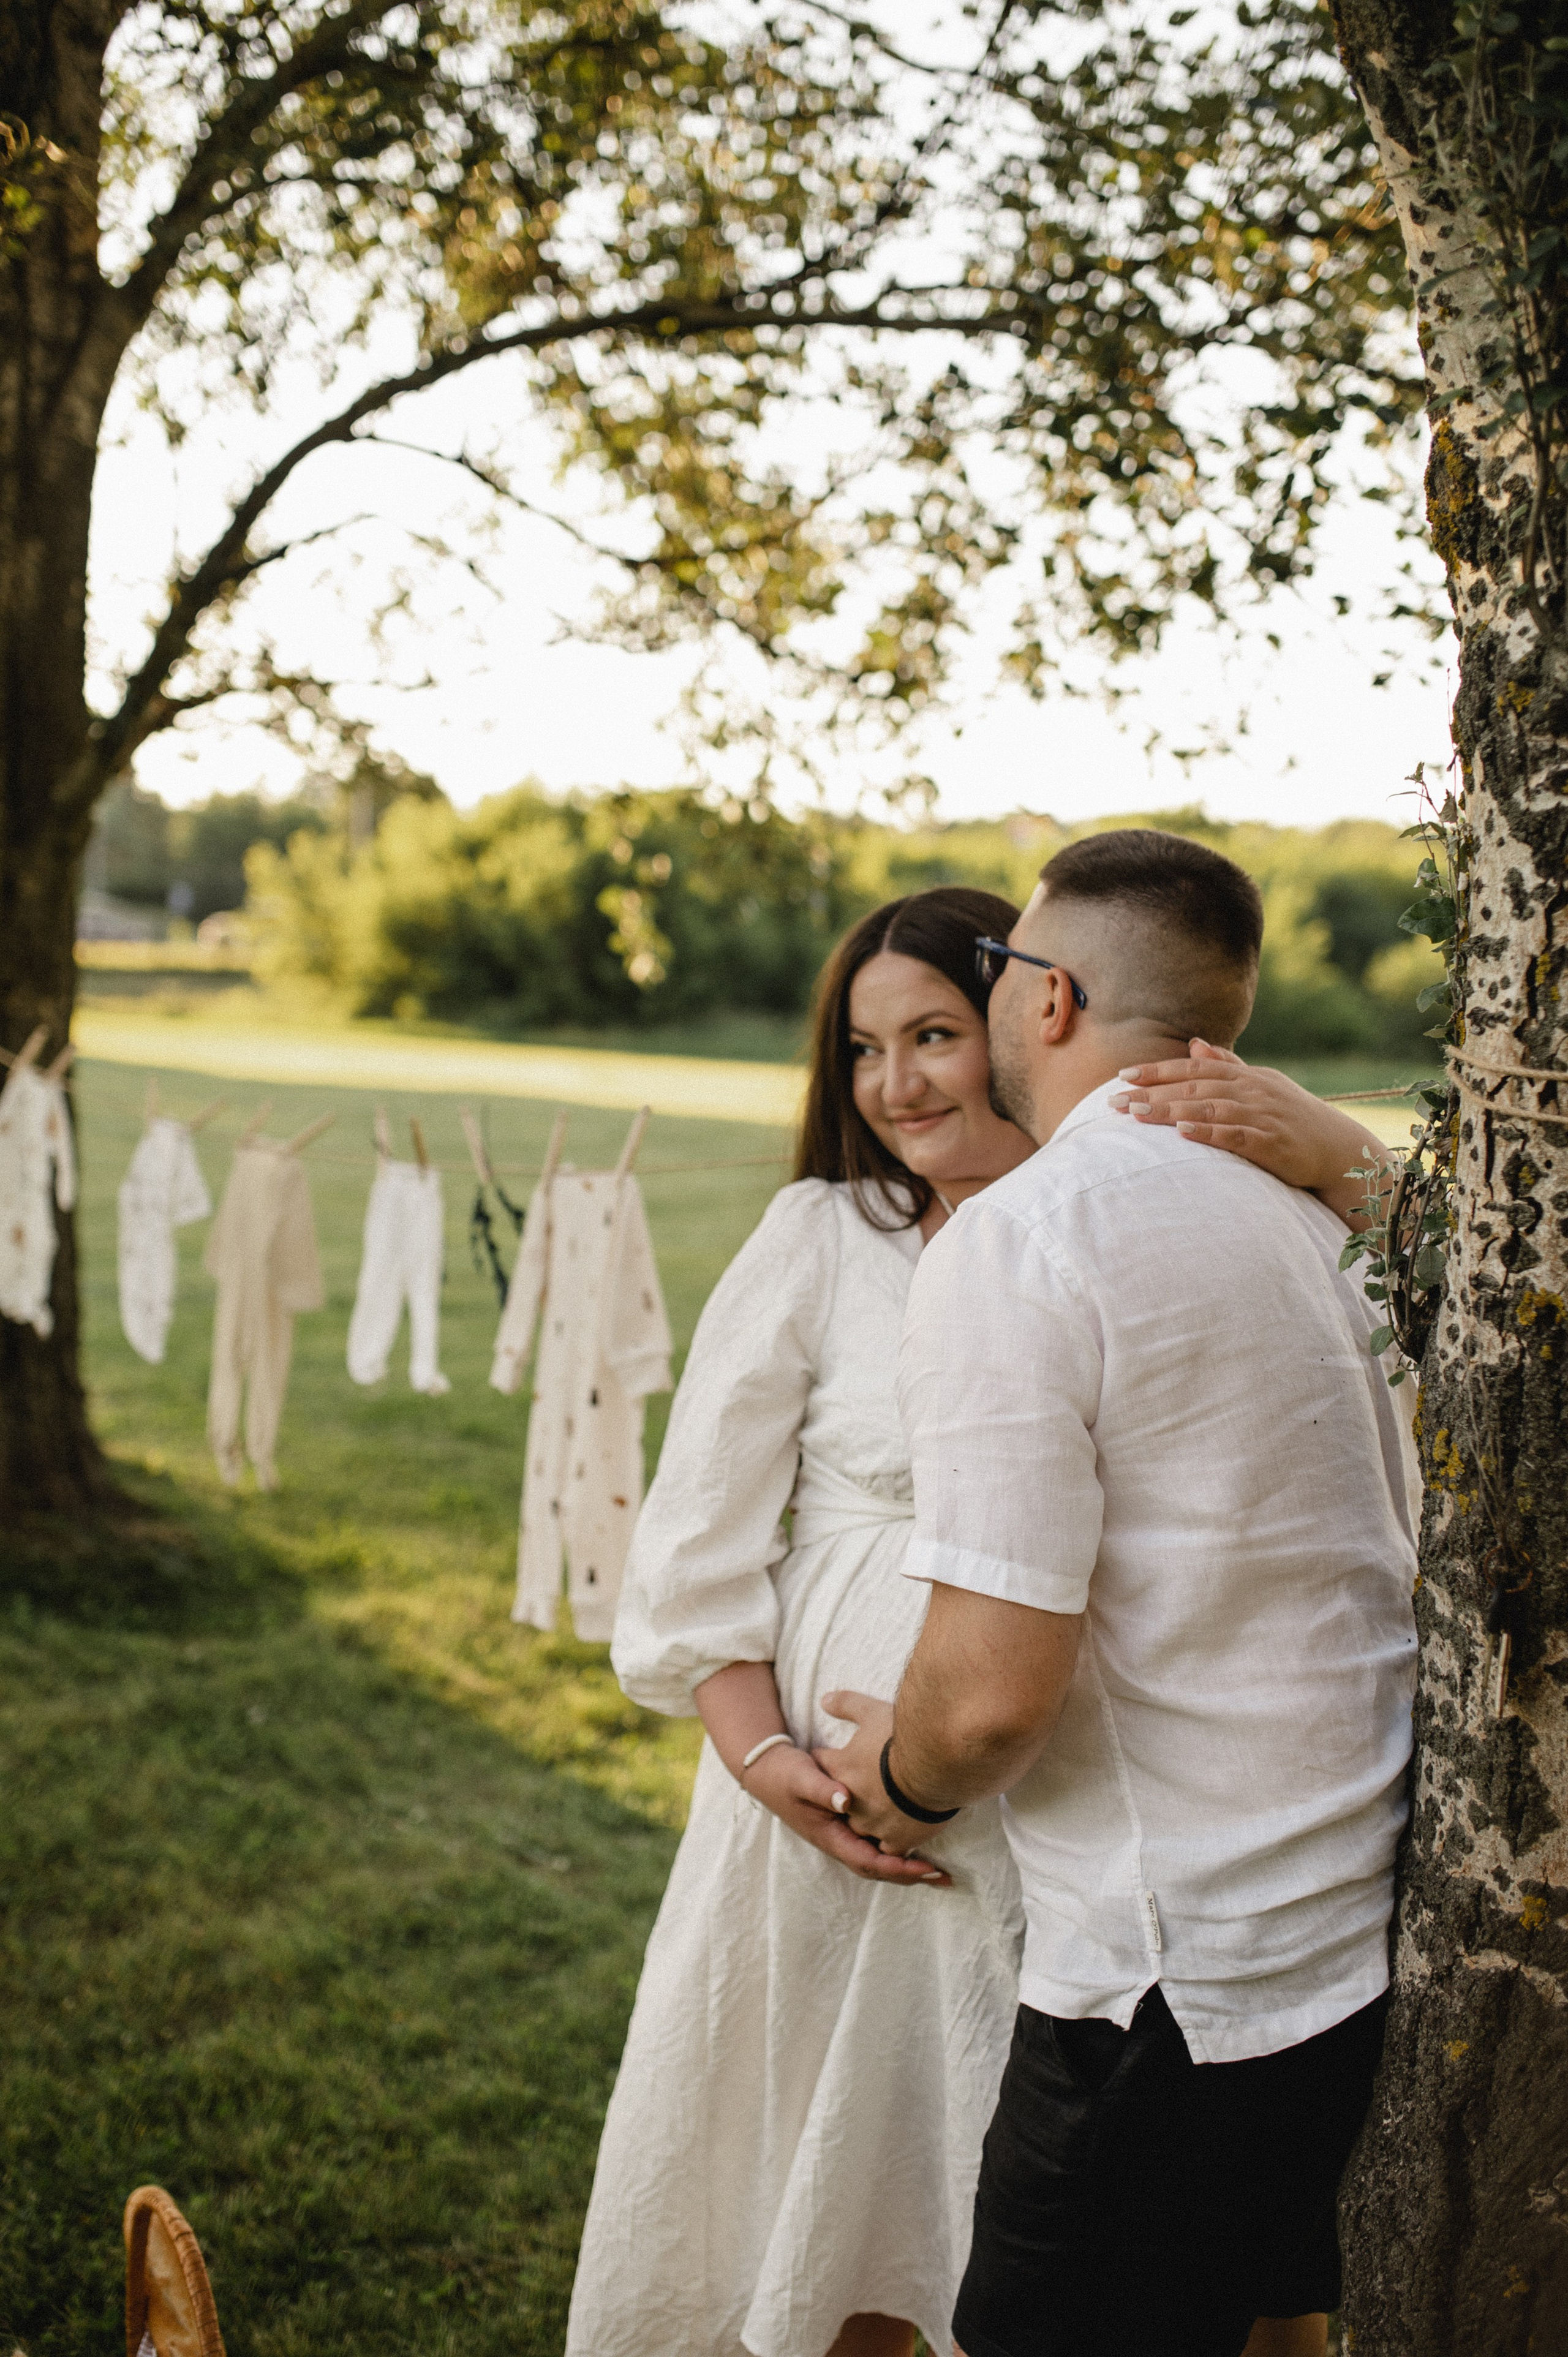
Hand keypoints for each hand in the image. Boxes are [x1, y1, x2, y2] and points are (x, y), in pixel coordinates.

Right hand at [743, 1739, 949, 1884]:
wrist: (768, 1770)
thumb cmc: (786, 1773)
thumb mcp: (802, 1776)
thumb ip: (822, 1788)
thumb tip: (846, 1800)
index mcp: (830, 1836)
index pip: (867, 1862)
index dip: (897, 1868)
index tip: (925, 1867)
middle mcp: (839, 1842)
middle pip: (878, 1869)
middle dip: (910, 1875)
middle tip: (942, 1877)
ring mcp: (844, 1836)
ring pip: (879, 1861)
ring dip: (907, 1867)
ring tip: (938, 1872)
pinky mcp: (849, 1826)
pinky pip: (877, 1847)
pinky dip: (898, 1852)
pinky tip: (919, 1848)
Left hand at [812, 1691, 947, 1857]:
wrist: (935, 1765)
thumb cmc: (903, 1737)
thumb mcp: (871, 1711)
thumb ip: (846, 1704)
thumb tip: (823, 1700)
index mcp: (841, 1768)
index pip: (821, 1762)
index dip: (827, 1757)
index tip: (831, 1755)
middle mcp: (850, 1800)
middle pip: (839, 1799)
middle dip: (846, 1793)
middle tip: (862, 1785)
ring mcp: (872, 1824)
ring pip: (862, 1827)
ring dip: (869, 1819)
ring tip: (882, 1811)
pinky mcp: (897, 1840)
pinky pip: (890, 1848)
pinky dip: (895, 1841)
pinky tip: (903, 1833)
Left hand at [1108, 1039, 1388, 1211]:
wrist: (1339, 1149)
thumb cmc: (1295, 1118)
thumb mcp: (1263, 1085)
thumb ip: (1228, 1065)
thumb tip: (1195, 1044)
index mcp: (1246, 1075)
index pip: (1193, 1067)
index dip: (1157, 1070)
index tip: (1122, 1075)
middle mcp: (1252, 1090)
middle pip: (1193, 1087)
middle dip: (1150, 1093)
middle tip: (1113, 1101)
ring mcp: (1262, 1115)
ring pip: (1207, 1108)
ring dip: (1168, 1111)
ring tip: (1135, 1115)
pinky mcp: (1271, 1143)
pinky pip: (1234, 1135)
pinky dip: (1208, 1132)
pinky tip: (1183, 1133)